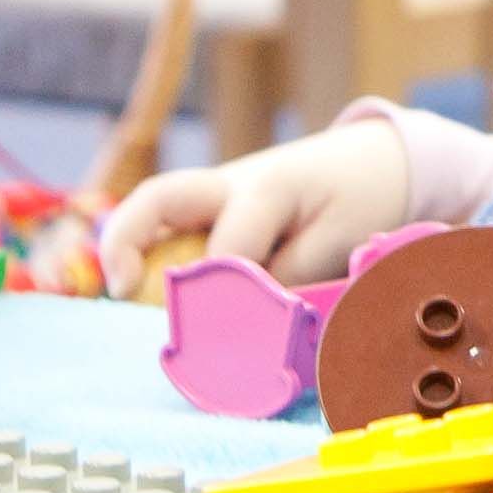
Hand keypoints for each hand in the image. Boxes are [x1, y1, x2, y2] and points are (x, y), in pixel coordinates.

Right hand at [100, 121, 415, 288]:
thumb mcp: (340, 240)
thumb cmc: (359, 200)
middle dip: (125, 241)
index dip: (225, 291)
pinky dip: (147, 254)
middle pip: (158, 199)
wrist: (373, 161)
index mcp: (268, 188)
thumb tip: (244, 317)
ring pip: (152, 211)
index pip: (229, 248)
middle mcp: (228, 184)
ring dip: (127, 248)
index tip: (227, 331)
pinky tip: (140, 294)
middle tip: (120, 291)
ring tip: (119, 298)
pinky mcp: (210, 211)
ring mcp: (213, 195)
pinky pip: (166, 227)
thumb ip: (289, 277)